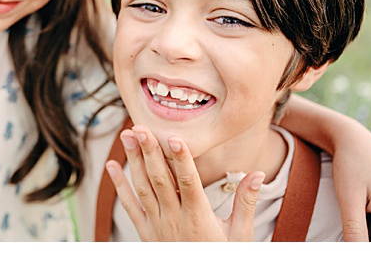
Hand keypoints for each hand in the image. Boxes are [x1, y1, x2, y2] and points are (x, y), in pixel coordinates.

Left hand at [111, 126, 261, 241]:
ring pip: (143, 189)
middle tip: (141, 126)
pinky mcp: (146, 232)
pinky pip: (130, 207)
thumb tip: (258, 173)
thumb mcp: (239, 233)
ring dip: (134, 162)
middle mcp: (174, 219)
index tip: (175, 137)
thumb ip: (246, 202)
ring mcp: (157, 226)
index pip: (188, 182)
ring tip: (128, 136)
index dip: (182, 159)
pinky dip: (120, 186)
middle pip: (160, 181)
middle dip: (150, 152)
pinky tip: (113, 167)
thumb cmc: (221, 255)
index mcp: (197, 217)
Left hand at [328, 132, 370, 241]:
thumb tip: (358, 253)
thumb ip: (354, 231)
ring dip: (367, 235)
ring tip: (354, 223)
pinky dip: (367, 225)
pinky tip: (356, 216)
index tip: (355, 242)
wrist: (351, 136)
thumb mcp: (349, 200)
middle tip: (352, 233)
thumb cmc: (350, 164)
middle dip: (368, 240)